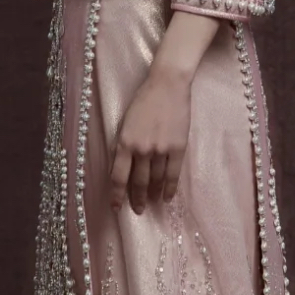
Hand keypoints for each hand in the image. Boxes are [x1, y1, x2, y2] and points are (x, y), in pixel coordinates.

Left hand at [110, 65, 191, 214]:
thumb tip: (125, 167)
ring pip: (155, 180)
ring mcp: (160, 150)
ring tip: (151, 203)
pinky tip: (167, 197)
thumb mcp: (125, 123)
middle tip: (137, 210)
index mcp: (124, 142)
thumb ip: (124, 145)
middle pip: (138, 182)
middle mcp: (141, 149)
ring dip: (152, 194)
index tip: (116, 208)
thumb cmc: (144, 100)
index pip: (118, 176)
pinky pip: (172, 174)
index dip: (117, 195)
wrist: (168, 84)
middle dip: (136, 198)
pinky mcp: (178, 148)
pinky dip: (169, 188)